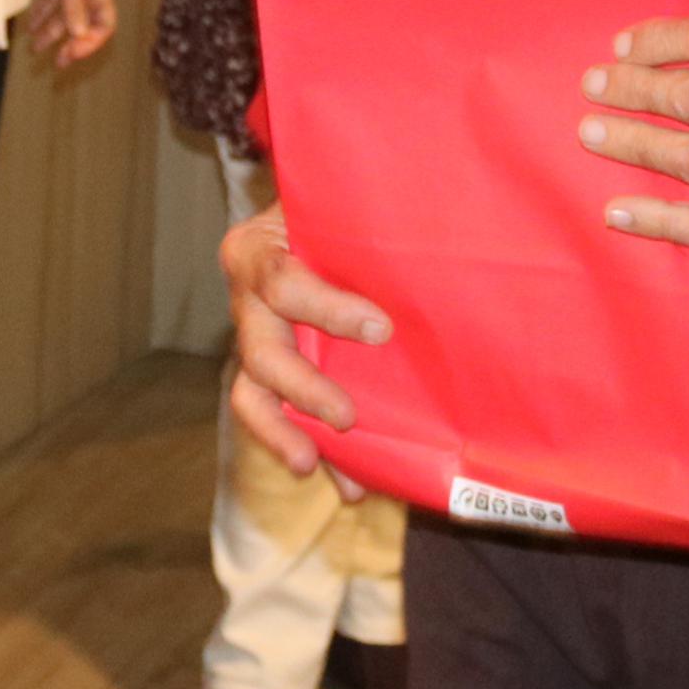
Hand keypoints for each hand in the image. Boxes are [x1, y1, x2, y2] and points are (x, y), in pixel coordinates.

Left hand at [26, 0, 116, 64]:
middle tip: (56, 63)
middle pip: (84, 24)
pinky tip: (31, 25)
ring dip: (52, 32)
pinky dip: (43, 14)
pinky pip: (53, 0)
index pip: (103, 26)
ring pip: (65, 14)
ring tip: (37, 50)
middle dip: (70, 44)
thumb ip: (73, 7)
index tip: (69, 55)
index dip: (90, 44)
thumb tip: (77, 35)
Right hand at [221, 205, 391, 474]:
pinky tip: (350, 485)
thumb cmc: (339, 208)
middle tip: (346, 419)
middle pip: (259, 350)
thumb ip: (374, 219)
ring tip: (308, 465)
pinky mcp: (273, 376)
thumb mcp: (341, 203)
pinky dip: (314, 449)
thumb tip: (441, 226)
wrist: (319, 220)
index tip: (380, 329)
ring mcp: (255, 340)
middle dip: (301, 388)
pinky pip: (282, 418)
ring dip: (281, 433)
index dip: (327, 308)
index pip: (281, 281)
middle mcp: (247, 299)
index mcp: (258, 250)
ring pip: (251, 394)